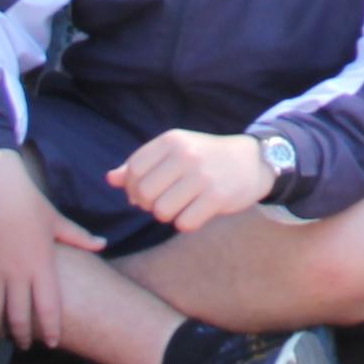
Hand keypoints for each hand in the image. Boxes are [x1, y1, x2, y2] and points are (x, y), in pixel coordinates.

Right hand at [0, 148, 95, 348]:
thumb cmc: (29, 203)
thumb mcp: (57, 221)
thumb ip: (79, 237)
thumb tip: (102, 244)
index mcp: (41, 264)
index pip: (47, 307)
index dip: (50, 329)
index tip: (52, 342)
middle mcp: (16, 272)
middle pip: (18, 317)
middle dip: (24, 336)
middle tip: (27, 345)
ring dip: (0, 329)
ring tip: (5, 336)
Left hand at [113, 126, 281, 232]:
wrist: (252, 161)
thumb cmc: (205, 158)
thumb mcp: (174, 152)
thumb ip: (142, 165)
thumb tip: (111, 179)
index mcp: (171, 140)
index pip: (134, 169)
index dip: (133, 188)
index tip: (145, 193)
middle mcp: (186, 155)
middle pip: (145, 193)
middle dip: (149, 205)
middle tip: (163, 202)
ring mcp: (202, 176)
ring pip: (162, 211)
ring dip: (167, 216)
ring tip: (180, 207)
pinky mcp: (217, 197)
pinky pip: (184, 223)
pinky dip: (186, 223)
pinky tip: (196, 213)